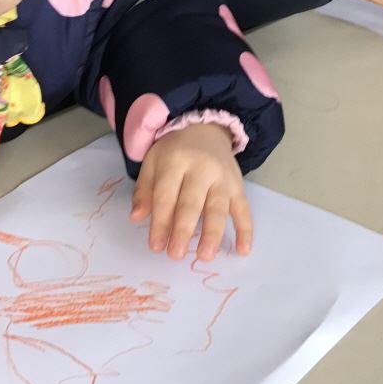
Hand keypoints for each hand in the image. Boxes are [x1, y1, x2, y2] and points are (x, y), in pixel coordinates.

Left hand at [130, 123, 251, 261]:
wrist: (206, 128)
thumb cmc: (175, 151)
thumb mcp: (153, 161)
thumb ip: (144, 189)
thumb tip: (136, 217)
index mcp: (175, 161)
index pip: (166, 195)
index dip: (160, 222)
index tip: (155, 246)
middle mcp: (201, 168)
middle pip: (192, 203)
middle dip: (183, 230)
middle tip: (176, 254)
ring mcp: (222, 177)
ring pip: (218, 207)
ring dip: (212, 233)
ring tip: (205, 256)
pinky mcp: (238, 185)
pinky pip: (244, 208)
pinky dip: (245, 229)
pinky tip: (243, 249)